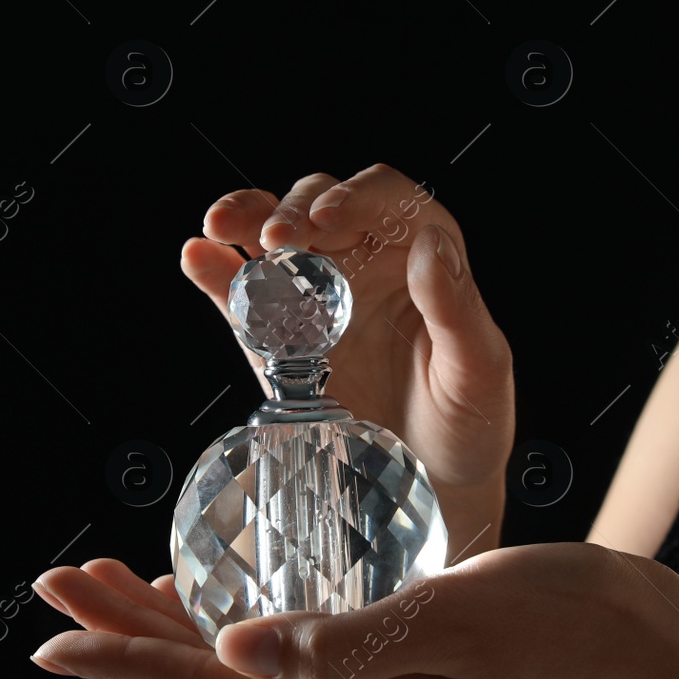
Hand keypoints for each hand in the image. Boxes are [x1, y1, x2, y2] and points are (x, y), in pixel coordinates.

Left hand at [30, 546, 678, 678]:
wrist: (629, 634)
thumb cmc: (557, 618)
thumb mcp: (456, 618)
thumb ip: (348, 639)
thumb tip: (234, 649)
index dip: (130, 657)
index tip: (54, 639)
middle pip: (211, 672)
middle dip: (127, 632)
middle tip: (55, 585)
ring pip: (237, 654)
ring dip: (164, 619)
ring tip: (102, 580)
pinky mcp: (379, 649)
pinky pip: (281, 636)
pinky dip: (228, 607)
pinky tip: (201, 584)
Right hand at [180, 163, 513, 490]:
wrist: (432, 483)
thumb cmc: (469, 422)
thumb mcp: (479, 368)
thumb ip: (456, 306)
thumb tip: (429, 243)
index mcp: (421, 253)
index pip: (385, 198)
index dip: (355, 195)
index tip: (331, 218)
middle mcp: (365, 260)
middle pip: (318, 204)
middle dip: (293, 210)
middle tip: (277, 239)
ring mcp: (316, 295)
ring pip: (272, 234)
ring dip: (244, 221)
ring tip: (219, 225)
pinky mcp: (278, 335)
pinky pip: (243, 293)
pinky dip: (216, 271)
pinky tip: (198, 256)